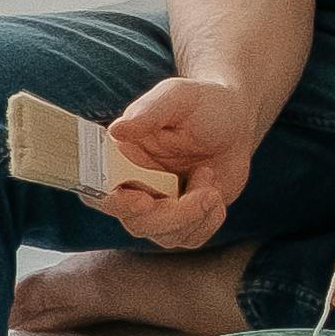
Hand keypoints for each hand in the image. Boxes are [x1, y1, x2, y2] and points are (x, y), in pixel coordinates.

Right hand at [97, 75, 257, 248]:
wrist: (235, 119)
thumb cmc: (201, 103)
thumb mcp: (179, 97)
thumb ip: (150, 110)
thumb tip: (118, 129)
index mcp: (120, 157)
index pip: (98, 190)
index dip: (114, 203)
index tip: (143, 199)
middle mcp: (134, 185)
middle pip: (135, 223)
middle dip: (172, 216)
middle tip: (206, 192)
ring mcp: (159, 205)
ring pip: (164, 236)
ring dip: (195, 215)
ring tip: (211, 176)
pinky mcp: (184, 218)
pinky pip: (189, 238)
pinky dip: (208, 222)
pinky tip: (217, 194)